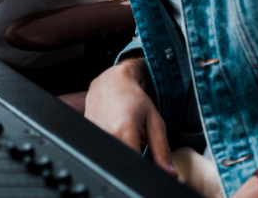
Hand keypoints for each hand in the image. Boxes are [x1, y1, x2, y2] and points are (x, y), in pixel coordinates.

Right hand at [85, 57, 176, 176]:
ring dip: (122, 153)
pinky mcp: (87, 136)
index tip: (150, 165)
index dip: (145, 170)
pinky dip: (113, 147)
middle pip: (123, 164)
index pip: (136, 166)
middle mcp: (105, 135)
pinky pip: (103, 151)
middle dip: (134, 162)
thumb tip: (170, 174)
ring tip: (126, 136)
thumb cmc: (134, 99)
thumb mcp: (154, 122)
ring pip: (113, 157)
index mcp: (124, 131)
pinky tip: (115, 132)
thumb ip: (162, 150)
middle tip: (138, 143)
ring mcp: (93, 135)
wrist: (110, 82)